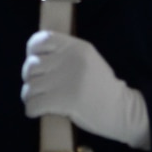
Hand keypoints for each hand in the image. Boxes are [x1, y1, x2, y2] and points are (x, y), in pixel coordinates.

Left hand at [21, 30, 149, 148]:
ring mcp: (66, 80)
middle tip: (37, 87)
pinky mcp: (63, 100)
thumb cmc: (102, 87)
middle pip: (31, 65)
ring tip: (36, 100)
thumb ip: (66, 54)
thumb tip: (35, 57)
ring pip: (30, 86)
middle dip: (30, 78)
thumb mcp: (88, 60)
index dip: (32, 51)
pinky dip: (31, 109)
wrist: (122, 110)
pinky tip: (36, 111)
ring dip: (29, 96)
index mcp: (76, 47)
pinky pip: (34, 104)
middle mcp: (70, 59)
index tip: (36, 61)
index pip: (41, 40)